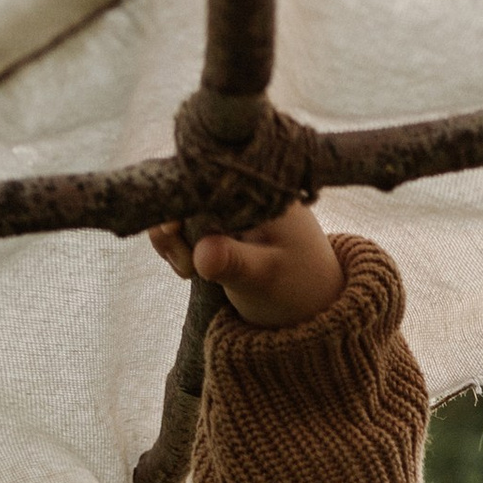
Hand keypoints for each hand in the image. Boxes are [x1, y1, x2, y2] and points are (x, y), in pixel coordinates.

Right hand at [149, 200, 343, 328]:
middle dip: (173, 229)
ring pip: (181, 208)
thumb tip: (202, 254)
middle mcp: (244, 186)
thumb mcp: (264, 277)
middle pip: (186, 191)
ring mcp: (231, 203)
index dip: (177, 203)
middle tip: (185, 270)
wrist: (311, 303)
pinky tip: (189, 269)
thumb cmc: (296, 288)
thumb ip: (233, 263)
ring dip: (173, 240)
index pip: (204, 179)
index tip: (171, 234)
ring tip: (187, 273)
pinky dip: (180, 244)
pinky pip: (186, 223)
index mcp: (260, 187)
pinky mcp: (222, 221)